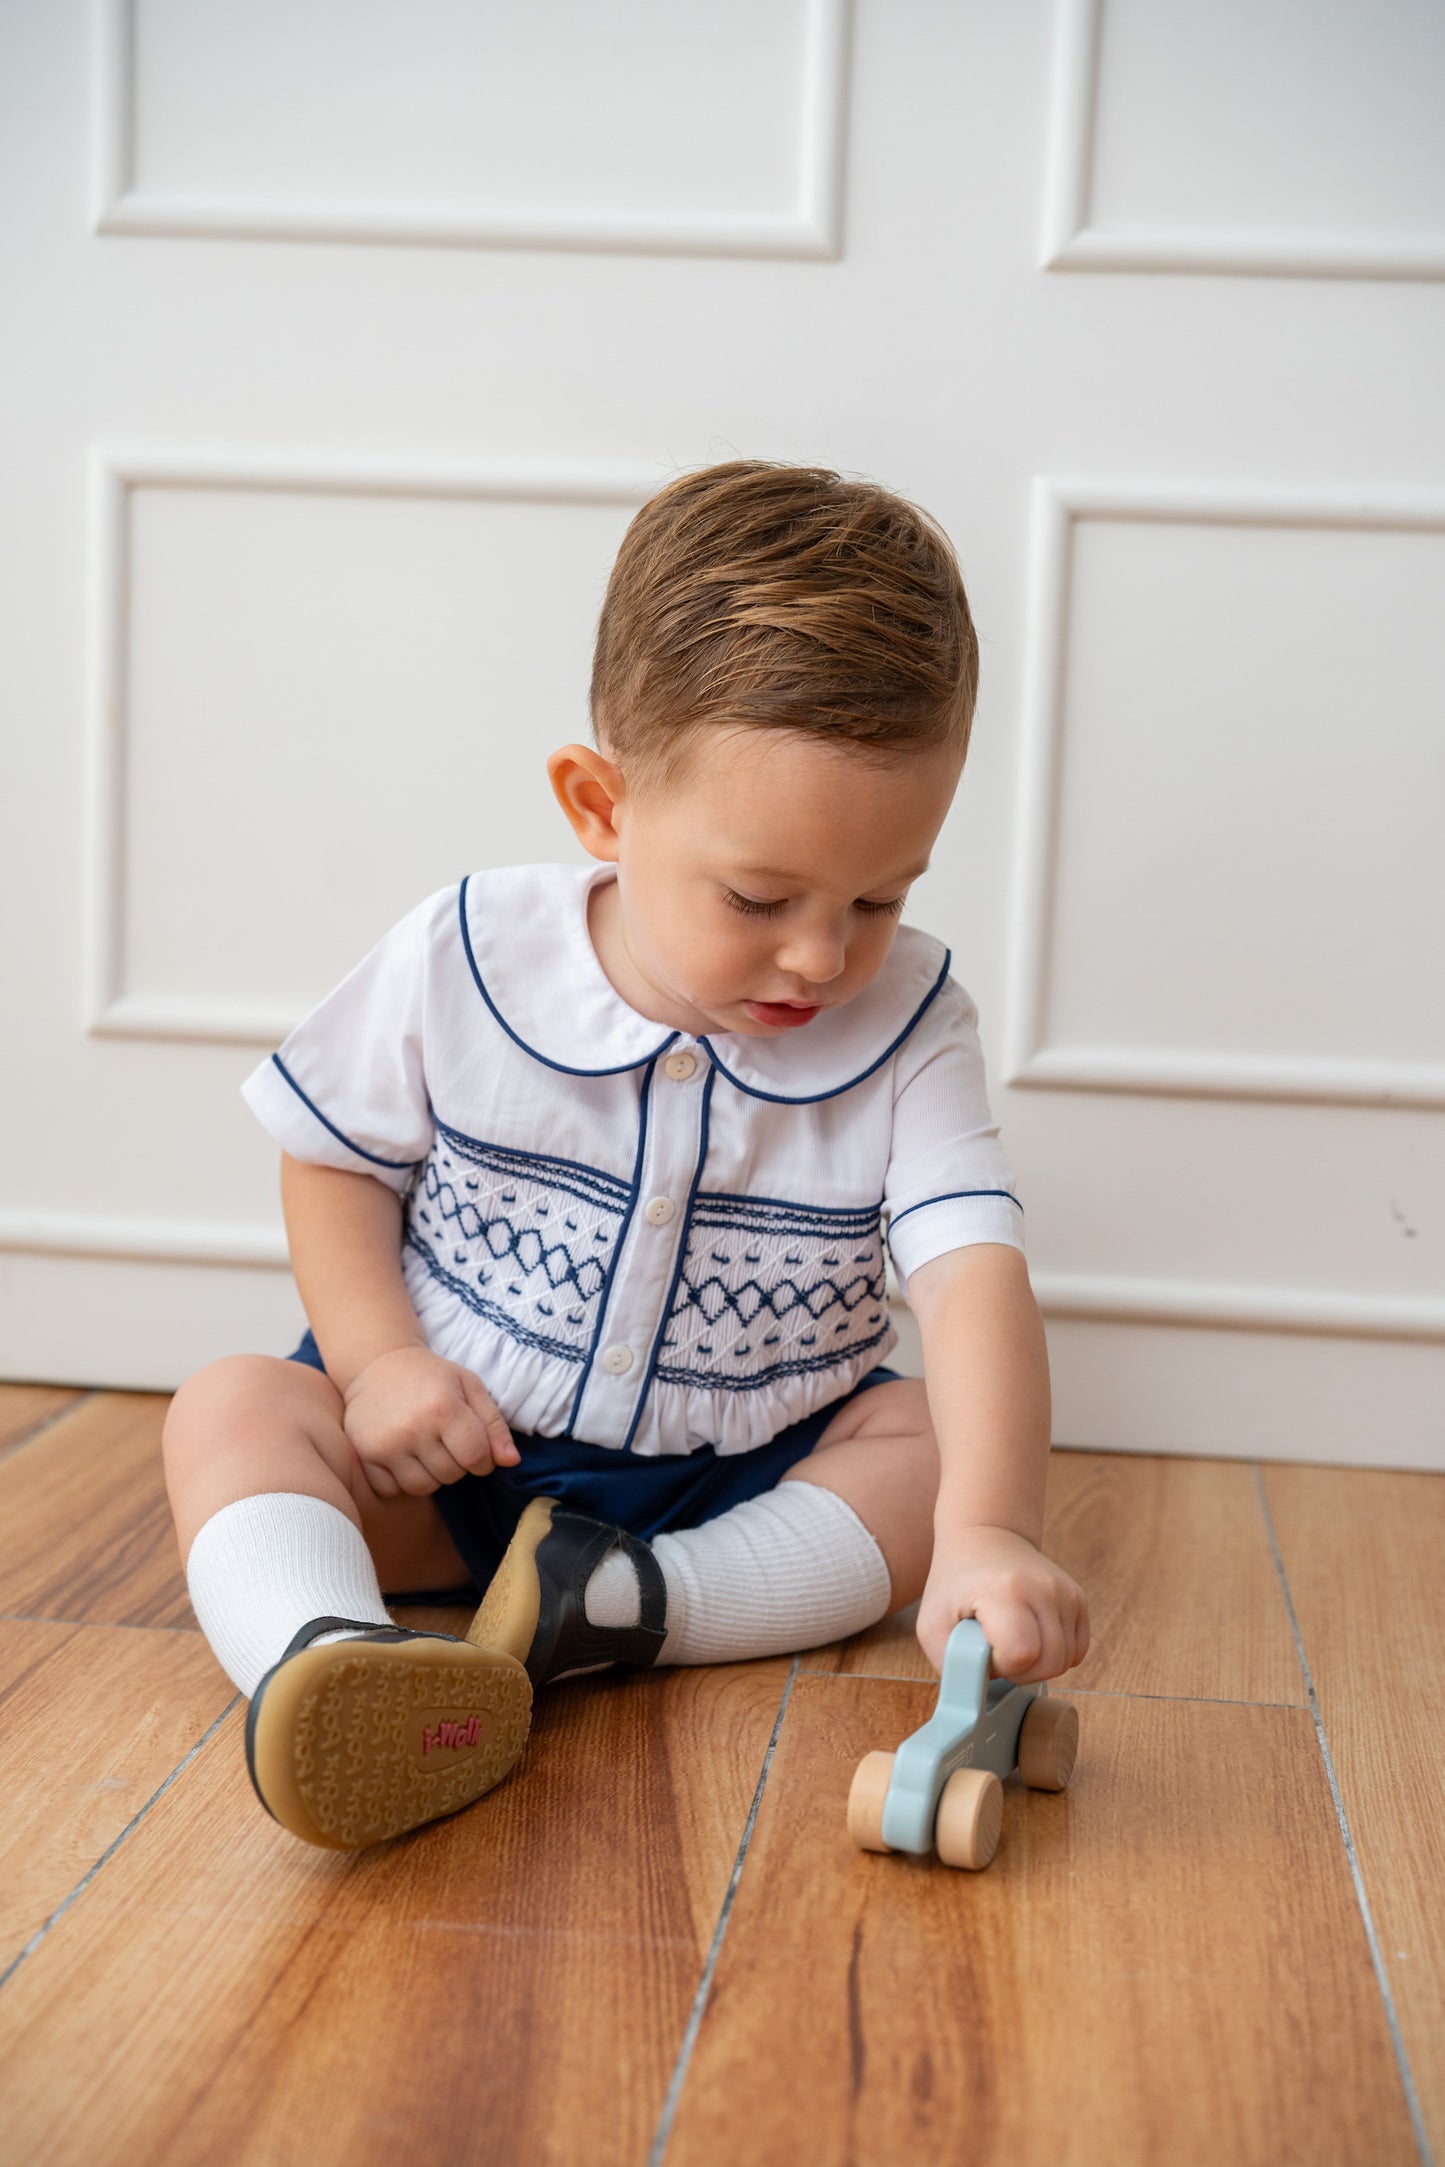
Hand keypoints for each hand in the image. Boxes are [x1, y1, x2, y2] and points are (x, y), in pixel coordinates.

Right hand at [341, 1346, 519, 1500]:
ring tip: (424, 1448)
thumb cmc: (431, 1377)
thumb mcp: (470, 1387)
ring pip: (423, 1487)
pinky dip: (400, 1479)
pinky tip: (401, 1455)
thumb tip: (511, 1461)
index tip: (475, 1448)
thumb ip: (494, 1425)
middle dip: (455, 1463)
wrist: (377, 1365)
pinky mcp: (364, 1455)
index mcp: (443, 1407)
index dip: (483, 1459)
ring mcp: (384, 1444)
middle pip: (451, 1475)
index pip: (476, 1458)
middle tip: (444, 1440)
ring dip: (430, 1474)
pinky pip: (392, 1489)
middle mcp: (412, 1428)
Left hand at [916, 1524, 1088, 1681]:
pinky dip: (1056, 1654)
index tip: (985, 1648)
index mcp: (1004, 1591)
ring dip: (1039, 1664)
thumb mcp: (932, 1623)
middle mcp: (1043, 1588)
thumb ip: (952, 1665)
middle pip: (1050, 1664)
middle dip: (1021, 1671)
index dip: (1002, 1665)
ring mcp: (1065, 1592)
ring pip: (1067, 1660)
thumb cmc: (956, 1583)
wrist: (986, 1537)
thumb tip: (978, 1695)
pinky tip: (1032, 1637)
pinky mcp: (1077, 1598)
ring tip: (1012, 1641)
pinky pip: (1078, 1649)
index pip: (1021, 1653)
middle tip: (997, 1651)